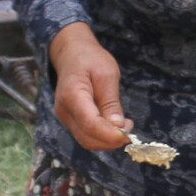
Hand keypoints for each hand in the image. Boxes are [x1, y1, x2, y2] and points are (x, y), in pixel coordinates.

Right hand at [48, 21, 132, 150]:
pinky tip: (114, 125)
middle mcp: (65, 110)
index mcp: (72, 95)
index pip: (91, 124)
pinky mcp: (70, 120)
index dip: (110, 135)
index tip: (129, 135)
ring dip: (107, 141)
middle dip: (111, 141)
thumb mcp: (107, 74)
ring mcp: (65, 117)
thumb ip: (111, 102)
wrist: (71, 54)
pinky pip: (86, 135)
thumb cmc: (90, 59)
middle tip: (130, 130)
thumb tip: (118, 127)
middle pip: (88, 139)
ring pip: (87, 141)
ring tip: (124, 127)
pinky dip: (102, 136)